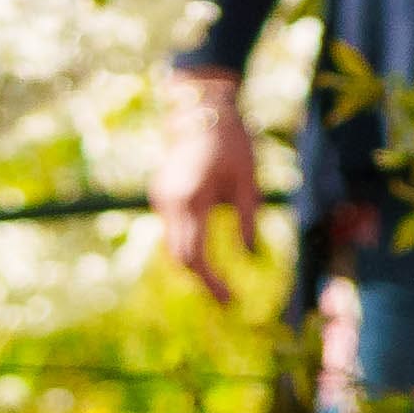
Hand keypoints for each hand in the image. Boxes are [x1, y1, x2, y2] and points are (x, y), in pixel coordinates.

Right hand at [140, 61, 265, 303]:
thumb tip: (252, 259)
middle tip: (227, 300)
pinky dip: (189, 246)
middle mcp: (169, 203)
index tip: (231, 301)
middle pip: (179, 257)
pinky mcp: (161, 196)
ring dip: (194, 265)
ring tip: (220, 284)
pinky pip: (173, 231)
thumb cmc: (232, 143)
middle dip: (202, 281)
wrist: (200, 111)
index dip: (212, 283)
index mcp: (192, 200)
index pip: (196, 256)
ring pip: (173, 246)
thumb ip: (249, 220)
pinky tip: (207, 258)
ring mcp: (161, 199)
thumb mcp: (249, 180)